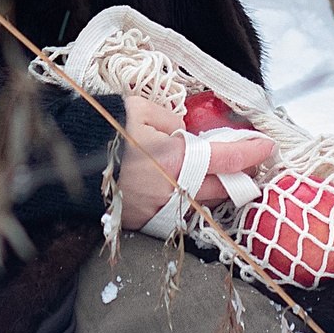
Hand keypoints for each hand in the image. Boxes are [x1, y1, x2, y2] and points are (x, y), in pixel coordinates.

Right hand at [115, 97, 273, 230]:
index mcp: (177, 161)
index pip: (228, 158)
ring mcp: (158, 211)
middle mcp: (174, 191)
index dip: (252, 152)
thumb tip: (184, 132)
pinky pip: (174, 214)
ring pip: (199, 206)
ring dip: (212, 193)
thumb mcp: (141, 109)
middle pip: (221, 190)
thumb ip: (171, 120)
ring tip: (220, 179)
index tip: (267, 146)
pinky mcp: (142, 223)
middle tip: (251, 167)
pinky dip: (184, 203)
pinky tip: (184, 191)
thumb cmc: (104, 130)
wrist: (65, 163)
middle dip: (240, 179)